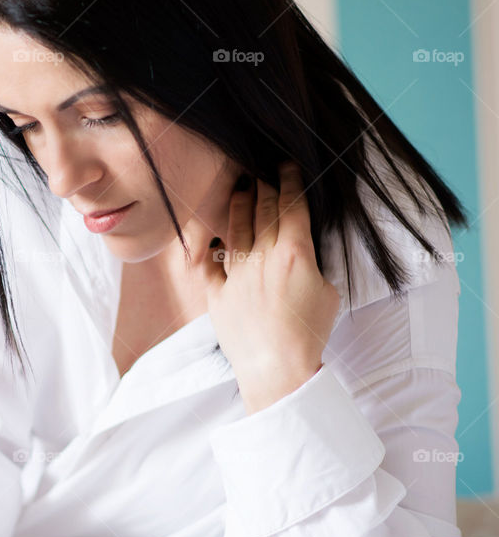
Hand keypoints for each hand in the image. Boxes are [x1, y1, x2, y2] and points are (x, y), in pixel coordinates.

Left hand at [202, 162, 340, 413]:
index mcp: (294, 254)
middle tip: (263, 171)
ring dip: (237, 204)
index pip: (292, 206)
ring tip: (239, 189)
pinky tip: (210, 236)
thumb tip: (300, 253)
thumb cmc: (308, 334)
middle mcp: (262, 257)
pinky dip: (209, 247)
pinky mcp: (216, 294)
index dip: (290, 182)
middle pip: (262, 210)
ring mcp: (236, 274)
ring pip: (234, 228)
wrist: (276, 368)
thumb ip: (312, 264)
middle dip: (264, 186)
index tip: (287, 167)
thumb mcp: (327, 292)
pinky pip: (209, 264)